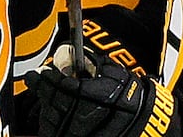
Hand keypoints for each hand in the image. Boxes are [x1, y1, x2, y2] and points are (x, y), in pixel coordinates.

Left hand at [26, 45, 179, 136]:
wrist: (145, 127)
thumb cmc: (132, 101)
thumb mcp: (117, 75)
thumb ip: (96, 64)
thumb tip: (78, 54)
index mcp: (93, 98)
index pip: (61, 86)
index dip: (48, 77)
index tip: (42, 71)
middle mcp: (82, 119)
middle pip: (52, 101)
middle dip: (43, 88)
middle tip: (37, 78)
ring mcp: (77, 134)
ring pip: (50, 119)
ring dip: (46, 105)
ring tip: (47, 95)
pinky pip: (53, 134)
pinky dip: (50, 123)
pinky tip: (53, 114)